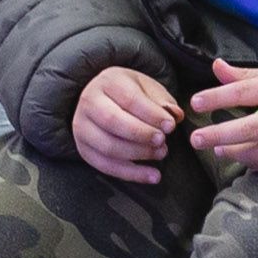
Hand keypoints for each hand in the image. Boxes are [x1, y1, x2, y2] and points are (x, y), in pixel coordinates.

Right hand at [68, 63, 184, 185]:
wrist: (104, 101)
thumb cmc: (130, 94)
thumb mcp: (147, 89)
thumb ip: (162, 101)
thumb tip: (175, 115)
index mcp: (107, 81)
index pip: (128, 99)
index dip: (151, 114)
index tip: (171, 125)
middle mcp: (89, 102)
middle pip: (112, 121)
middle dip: (141, 134)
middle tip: (163, 140)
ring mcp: (82, 127)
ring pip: (108, 146)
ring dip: (138, 154)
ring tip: (160, 153)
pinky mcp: (84, 149)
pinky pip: (106, 166)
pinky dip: (131, 174)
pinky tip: (153, 175)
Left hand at [185, 61, 257, 176]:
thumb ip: (248, 76)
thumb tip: (215, 66)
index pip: (244, 93)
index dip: (216, 98)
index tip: (195, 103)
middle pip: (247, 129)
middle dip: (217, 134)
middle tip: (194, 139)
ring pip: (257, 154)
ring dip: (233, 152)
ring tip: (218, 149)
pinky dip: (255, 163)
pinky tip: (245, 157)